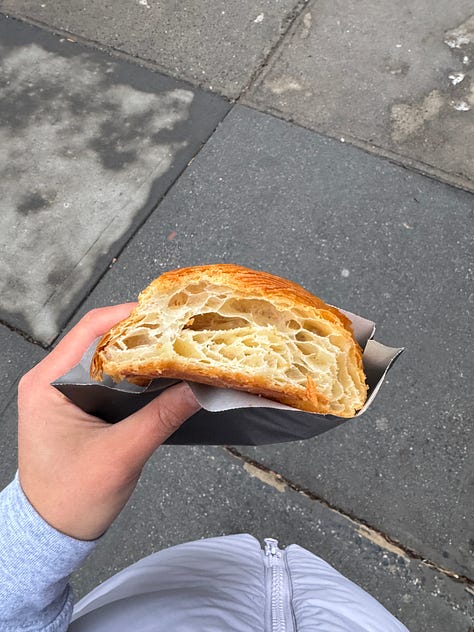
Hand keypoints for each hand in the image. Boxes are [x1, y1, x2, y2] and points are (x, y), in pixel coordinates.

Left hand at [17, 305, 200, 540]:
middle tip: (180, 330)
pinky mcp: (80, 404)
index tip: (166, 314)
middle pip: (102, 338)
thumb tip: (199, 387)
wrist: (52, 532)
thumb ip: (161, 418)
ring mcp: (65, 391)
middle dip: (142, 333)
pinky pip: (111, 377)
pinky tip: (163, 376)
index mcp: (47, 383)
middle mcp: (52, 379)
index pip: (90, 330)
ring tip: (176, 349)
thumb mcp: (121, 455)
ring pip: (109, 357)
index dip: (129, 317)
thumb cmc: (71, 499)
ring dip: (142, 354)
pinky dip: (137, 375)